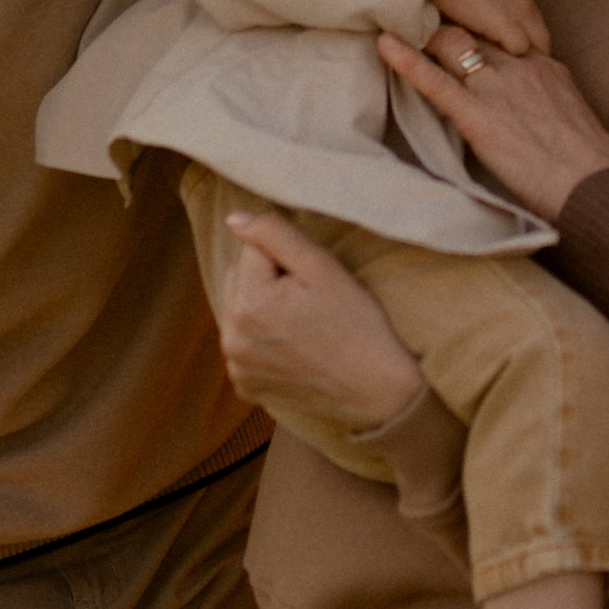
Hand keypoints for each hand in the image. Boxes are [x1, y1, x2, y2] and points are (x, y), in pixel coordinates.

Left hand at [218, 208, 423, 429]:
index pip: (253, 249)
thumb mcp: (322, 267)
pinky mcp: (245, 385)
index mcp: (247, 303)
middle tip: (309, 302)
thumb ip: (274, 234)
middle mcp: (232, 338)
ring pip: (240, 310)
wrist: (377, 390)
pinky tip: (295, 348)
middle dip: (268, 280)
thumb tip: (234, 218)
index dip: (287, 258)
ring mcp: (237, 366)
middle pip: (240, 279)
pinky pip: (245, 344)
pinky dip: (263, 340)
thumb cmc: (356, 323)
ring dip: (262, 308)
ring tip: (303, 325)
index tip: (312, 283)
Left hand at [379, 32, 608, 223]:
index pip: (503, 37)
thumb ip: (547, 104)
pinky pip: (436, 81)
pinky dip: (407, 61)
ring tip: (397, 19)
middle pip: (476, 32)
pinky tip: (385, 43)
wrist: (595, 185)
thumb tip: (533, 113)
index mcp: (544, 68)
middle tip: (419, 12)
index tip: (461, 20)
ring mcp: (497, 89)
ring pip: (454, 46)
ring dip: (427, 35)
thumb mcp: (572, 119)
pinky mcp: (478, 116)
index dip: (479, 29)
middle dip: (449, 22)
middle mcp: (519, 68)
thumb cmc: (589, 166)